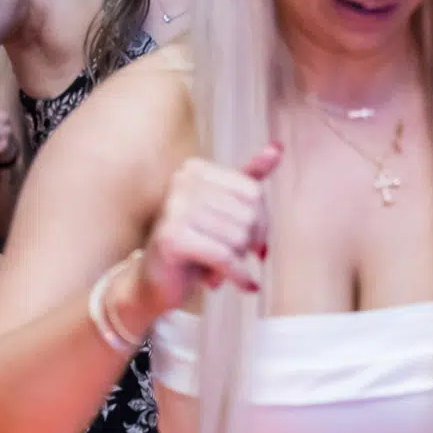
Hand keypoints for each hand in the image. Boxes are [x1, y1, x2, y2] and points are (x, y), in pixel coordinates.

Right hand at [134, 143, 281, 315]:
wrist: (154, 283)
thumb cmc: (192, 246)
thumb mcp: (222, 210)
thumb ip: (247, 179)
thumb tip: (278, 147)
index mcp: (194, 170)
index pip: (253, 192)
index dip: (261, 223)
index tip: (253, 243)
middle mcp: (181, 182)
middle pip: (248, 215)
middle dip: (249, 244)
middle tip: (236, 259)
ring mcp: (174, 208)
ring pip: (238, 237)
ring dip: (238, 261)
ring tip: (223, 269)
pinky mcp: (172, 238)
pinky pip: (224, 257)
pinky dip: (238, 276)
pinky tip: (244, 285)